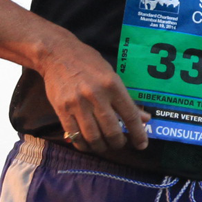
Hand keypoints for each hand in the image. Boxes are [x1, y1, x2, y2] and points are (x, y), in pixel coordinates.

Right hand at [40, 37, 149, 153]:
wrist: (57, 53)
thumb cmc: (88, 63)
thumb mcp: (111, 75)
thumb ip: (126, 98)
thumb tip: (145, 118)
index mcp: (112, 85)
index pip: (130, 115)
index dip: (138, 133)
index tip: (142, 145)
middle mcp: (96, 95)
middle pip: (112, 130)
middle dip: (118, 143)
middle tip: (119, 143)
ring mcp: (77, 104)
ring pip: (93, 137)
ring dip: (102, 147)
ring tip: (104, 146)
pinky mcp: (62, 109)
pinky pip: (75, 135)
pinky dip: (83, 145)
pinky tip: (88, 145)